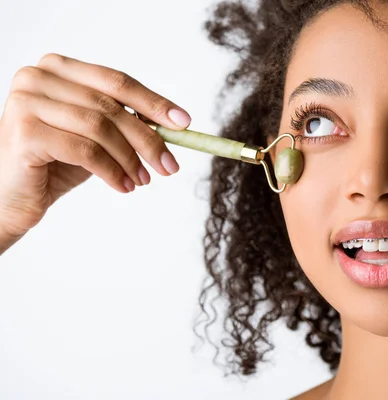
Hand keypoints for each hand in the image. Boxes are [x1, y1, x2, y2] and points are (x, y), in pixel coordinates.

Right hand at [0, 53, 190, 240]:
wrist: (11, 195)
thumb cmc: (54, 163)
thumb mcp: (95, 138)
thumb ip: (125, 124)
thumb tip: (174, 126)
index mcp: (58, 68)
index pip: (117, 81)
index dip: (154, 102)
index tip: (184, 123)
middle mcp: (38, 77)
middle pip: (111, 105)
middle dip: (148, 138)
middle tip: (170, 165)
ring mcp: (27, 102)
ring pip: (100, 128)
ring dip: (130, 159)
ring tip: (143, 180)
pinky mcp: (25, 131)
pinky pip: (85, 151)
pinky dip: (112, 171)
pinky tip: (123, 186)